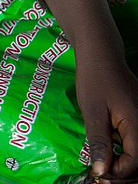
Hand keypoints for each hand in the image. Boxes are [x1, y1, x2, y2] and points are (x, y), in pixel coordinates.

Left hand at [76, 51, 137, 181]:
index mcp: (137, 123)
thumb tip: (101, 170)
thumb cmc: (94, 79)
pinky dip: (126, 150)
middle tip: (100, 172)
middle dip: (123, 170)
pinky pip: (136, 140)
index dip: (117, 172)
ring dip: (124, 162)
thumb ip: (99, 142)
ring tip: (104, 166)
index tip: (98, 172)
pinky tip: (111, 152)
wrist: (100, 54)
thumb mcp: (92, 111)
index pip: (134, 161)